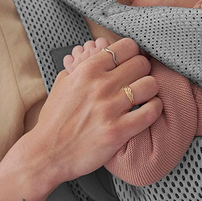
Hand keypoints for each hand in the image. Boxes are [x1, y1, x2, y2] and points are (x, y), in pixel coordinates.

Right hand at [21, 37, 162, 186]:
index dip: (134, 53)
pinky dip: (155, 108)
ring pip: (150, 85)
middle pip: (141, 63)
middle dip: (144, 70)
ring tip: (146, 96)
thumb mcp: (63, 83)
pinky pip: (151, 111)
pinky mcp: (118, 131)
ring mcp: (109, 109)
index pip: (126, 47)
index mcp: (87, 71)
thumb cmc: (55, 119)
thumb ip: (82, 67)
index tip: (132, 62)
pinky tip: (148, 110)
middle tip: (139, 80)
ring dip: (151, 90)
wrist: (46, 153)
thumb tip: (98, 54)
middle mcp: (99, 86)